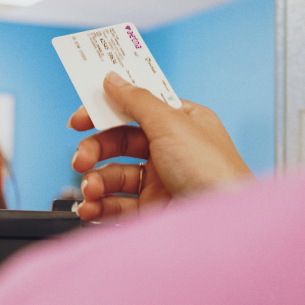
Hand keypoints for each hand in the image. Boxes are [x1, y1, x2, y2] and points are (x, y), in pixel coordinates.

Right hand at [69, 72, 254, 220]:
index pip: (136, 109)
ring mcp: (161, 182)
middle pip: (119, 143)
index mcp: (182, 123)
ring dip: (94, 181)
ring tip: (90, 190)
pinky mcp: (153, 210)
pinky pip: (117, 204)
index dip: (107, 111)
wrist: (224, 224)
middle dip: (95, 150)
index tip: (81, 118)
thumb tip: (114, 79)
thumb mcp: (171, 123)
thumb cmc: (214, 172)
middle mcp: (171, 150)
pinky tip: (91, 208)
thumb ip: (136, 100)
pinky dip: (99, 206)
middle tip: (81, 158)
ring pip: (114, 176)